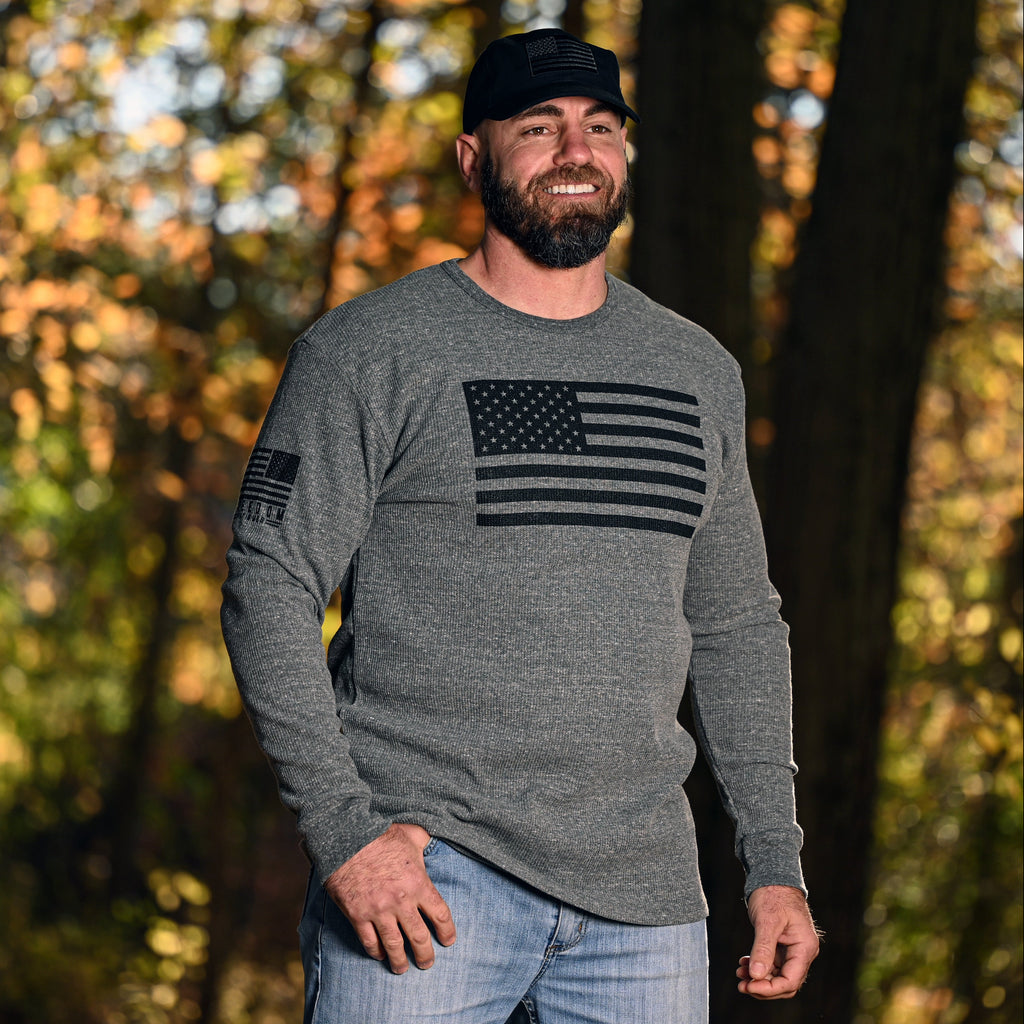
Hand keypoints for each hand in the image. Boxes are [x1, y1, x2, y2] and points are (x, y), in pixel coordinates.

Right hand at [324, 823, 455, 973]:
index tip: (448, 941)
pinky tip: (380, 955)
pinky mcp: (358, 915)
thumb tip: (433, 840)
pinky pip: (369, 941)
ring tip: (402, 969)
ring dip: (400, 961)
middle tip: (427, 963)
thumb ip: (425, 842)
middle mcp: (401, 901)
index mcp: (418, 882)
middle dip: (425, 954)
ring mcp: (378, 911)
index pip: (440, 914)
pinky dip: (375, 951)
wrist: (347, 838)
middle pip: (419, 937)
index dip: (447, 931)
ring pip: (394, 946)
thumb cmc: (381, 834)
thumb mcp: (411, 834)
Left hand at [736, 885, 819, 998]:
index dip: (770, 988)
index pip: (791, 981)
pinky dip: (758, 967)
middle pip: (785, 983)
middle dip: (763, 986)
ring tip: (739, 974)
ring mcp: (792, 949)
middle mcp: (801, 952)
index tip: (749, 986)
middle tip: (741, 985)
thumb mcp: (767, 921)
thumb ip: (763, 949)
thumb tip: (756, 975)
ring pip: (777, 975)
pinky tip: (744, 964)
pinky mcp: (781, 946)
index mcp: (804, 947)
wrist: (772, 877)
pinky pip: (771, 965)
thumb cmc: (773, 894)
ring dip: (758, 978)